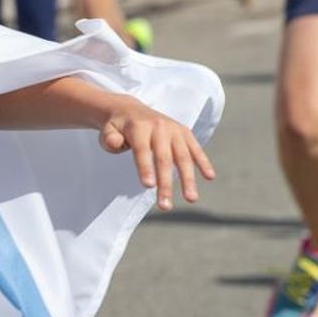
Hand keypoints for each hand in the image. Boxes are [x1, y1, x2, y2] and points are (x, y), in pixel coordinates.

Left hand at [98, 98, 214, 211]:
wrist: (131, 110)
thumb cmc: (117, 128)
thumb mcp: (107, 131)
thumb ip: (110, 139)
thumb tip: (115, 143)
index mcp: (139, 127)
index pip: (142, 150)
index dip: (145, 167)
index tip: (148, 186)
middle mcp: (159, 127)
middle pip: (164, 158)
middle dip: (166, 183)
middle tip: (165, 207)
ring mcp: (174, 129)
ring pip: (183, 156)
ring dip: (188, 178)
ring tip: (191, 199)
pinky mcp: (184, 133)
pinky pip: (195, 149)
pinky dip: (203, 162)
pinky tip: (210, 177)